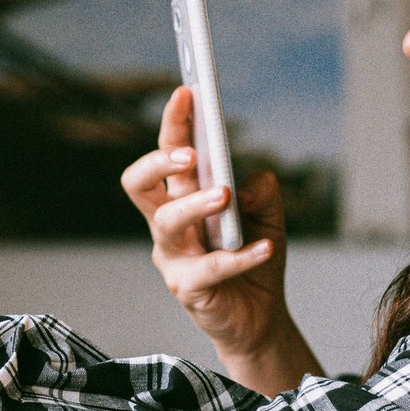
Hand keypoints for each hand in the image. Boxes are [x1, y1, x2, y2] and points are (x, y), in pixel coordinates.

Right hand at [121, 87, 302, 378]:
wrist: (260, 318)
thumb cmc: (254, 259)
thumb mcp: (268, 215)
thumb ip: (261, 191)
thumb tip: (245, 181)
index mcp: (183, 198)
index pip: (168, 155)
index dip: (173, 123)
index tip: (187, 92)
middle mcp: (168, 224)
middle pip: (140, 184)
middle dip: (159, 161)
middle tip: (190, 152)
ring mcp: (173, 257)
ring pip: (166, 222)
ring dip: (195, 204)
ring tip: (225, 195)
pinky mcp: (187, 289)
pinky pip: (209, 268)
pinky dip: (240, 255)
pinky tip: (266, 246)